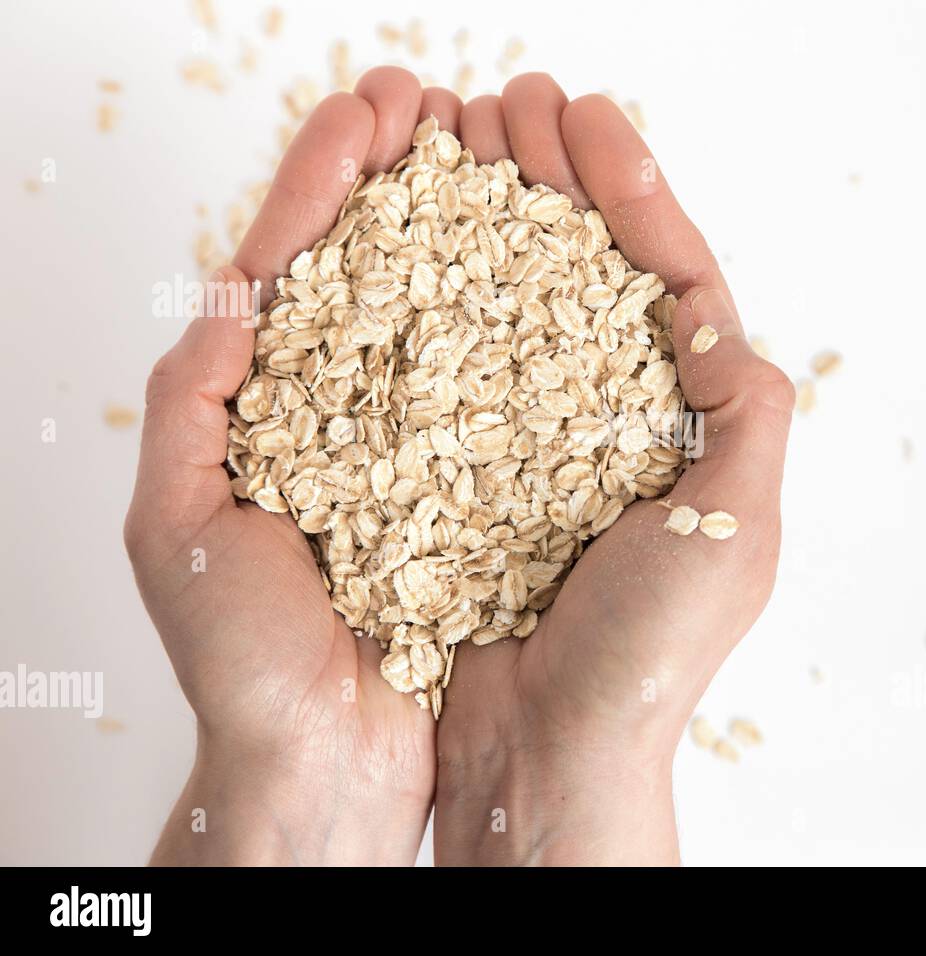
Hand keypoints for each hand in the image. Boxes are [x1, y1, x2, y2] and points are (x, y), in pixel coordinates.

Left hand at [125, 68, 452, 864]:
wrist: (330, 762)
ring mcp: (423, 446)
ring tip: (497, 154)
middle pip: (378, 268)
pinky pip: (509, 391)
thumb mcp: (179, 527)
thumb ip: (193, 408)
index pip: (296, 266)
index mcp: (268, 407)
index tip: (369, 109)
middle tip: (436, 102)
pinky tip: (549, 268)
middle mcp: (352, 413)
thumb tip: (235, 303)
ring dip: (469, 228)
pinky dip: (526, 322)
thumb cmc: (244, 665)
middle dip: (403, 178)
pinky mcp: (487, 490)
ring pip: (449, 313)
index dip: (326, 180)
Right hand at [429, 75, 795, 864]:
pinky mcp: (460, 467)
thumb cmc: (649, 658)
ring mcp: (530, 438)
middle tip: (509, 104)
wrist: (546, 751)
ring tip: (457, 141)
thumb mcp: (736, 530)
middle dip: (554, 182)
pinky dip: (432, 297)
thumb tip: (725, 319)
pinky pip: (447, 367)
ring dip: (490, 217)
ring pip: (513, 303)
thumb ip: (748, 415)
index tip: (591, 121)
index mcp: (685, 422)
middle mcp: (609, 420)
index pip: (666, 280)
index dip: (633, 193)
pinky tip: (409, 239)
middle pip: (584, 273)